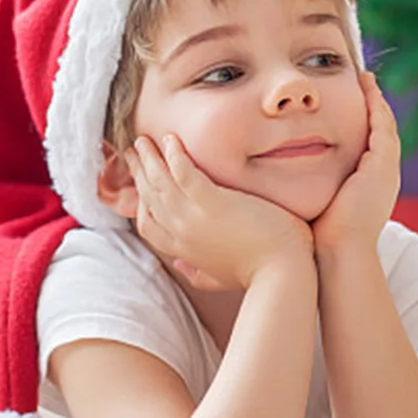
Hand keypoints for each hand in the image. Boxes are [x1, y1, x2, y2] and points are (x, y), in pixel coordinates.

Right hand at [125, 134, 312, 289]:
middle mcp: (181, 233)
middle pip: (149, 198)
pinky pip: (184, 173)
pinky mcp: (213, 203)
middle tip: (134, 152)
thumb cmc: (259, 273)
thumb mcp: (219, 278)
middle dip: (139, 172)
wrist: (282, 273)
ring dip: (149, 158)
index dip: (141, 200)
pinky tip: (172, 139)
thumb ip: (197, 273)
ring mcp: (194, 218)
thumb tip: (181, 266)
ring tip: (144, 139)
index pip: (148, 224)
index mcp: (182, 250)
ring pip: (160, 182)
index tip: (142, 183)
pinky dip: (175, 155)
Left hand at [311, 71, 400, 256]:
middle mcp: (384, 177)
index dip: (363, 125)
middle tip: (364, 83)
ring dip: (376, 101)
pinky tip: (366, 87)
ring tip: (366, 80)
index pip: (370, 148)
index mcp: (370, 188)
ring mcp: (386, 169)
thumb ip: (306, 194)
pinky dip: (376, 105)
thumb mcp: (314, 209)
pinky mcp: (382, 163)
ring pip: (385, 125)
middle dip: (374, 108)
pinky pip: (382, 125)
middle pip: (382, 133)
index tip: (349, 107)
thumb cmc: (319, 240)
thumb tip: (278, 189)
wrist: (339, 255)